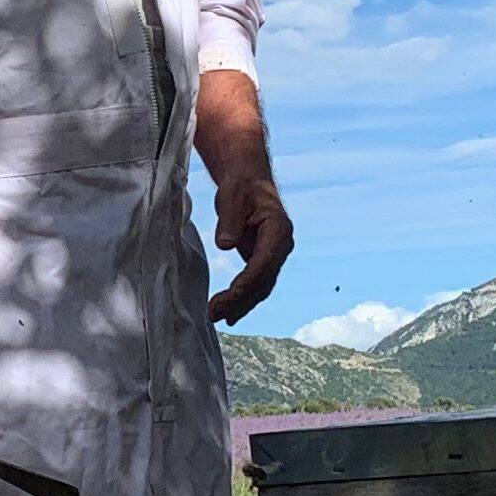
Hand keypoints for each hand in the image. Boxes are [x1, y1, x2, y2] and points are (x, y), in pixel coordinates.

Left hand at [195, 72, 294, 324]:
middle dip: (241, 300)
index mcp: (279, 231)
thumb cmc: (240, 184)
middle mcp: (280, 246)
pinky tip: (227, 313)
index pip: (263, 265)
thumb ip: (230, 220)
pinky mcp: (261, 258)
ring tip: (217, 317)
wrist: (247, 178)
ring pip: (260, 286)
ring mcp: (272, 254)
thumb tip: (226, 244)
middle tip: (216, 314)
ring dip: (241, 304)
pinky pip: (254, 283)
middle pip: (263, 281)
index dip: (245, 285)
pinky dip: (241, 298)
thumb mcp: (232, 196)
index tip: (225, 300)